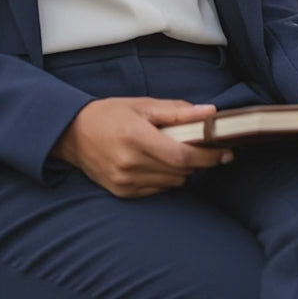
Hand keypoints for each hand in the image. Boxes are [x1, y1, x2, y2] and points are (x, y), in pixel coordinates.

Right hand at [51, 97, 232, 197]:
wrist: (72, 134)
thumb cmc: (109, 114)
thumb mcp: (142, 106)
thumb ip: (178, 111)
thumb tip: (210, 113)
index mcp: (136, 136)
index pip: (182, 156)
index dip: (209, 156)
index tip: (225, 151)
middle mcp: (130, 163)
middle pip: (181, 171)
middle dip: (197, 160)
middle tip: (199, 145)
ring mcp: (125, 182)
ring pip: (173, 182)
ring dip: (181, 169)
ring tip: (171, 151)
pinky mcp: (123, 193)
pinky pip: (158, 190)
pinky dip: (165, 178)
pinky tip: (155, 163)